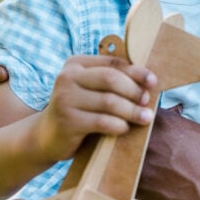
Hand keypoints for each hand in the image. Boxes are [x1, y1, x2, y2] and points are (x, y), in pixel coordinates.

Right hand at [32, 53, 156, 162]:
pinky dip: (118, 125)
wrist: (46, 137)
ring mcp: (64, 99)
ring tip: (145, 118)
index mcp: (75, 63)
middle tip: (147, 102)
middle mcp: (67, 77)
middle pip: (111, 78)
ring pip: (108, 101)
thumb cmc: (79, 111)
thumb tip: (148, 82)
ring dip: (131, 110)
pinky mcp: (67, 121)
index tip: (153, 82)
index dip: (136, 71)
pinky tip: (125, 128)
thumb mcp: (90, 91)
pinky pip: (101, 121)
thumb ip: (110, 82)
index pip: (112, 63)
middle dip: (134, 90)